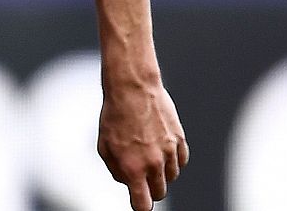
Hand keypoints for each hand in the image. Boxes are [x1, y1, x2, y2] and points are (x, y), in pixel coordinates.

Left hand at [98, 79, 188, 210]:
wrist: (132, 88)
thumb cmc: (115, 115)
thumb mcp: (104, 146)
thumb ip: (117, 170)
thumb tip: (128, 182)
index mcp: (133, 168)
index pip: (143, 205)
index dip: (140, 205)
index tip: (139, 200)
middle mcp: (154, 164)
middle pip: (159, 193)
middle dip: (150, 188)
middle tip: (141, 174)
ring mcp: (170, 152)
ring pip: (172, 177)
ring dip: (162, 172)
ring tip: (149, 153)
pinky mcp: (180, 140)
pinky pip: (181, 162)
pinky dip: (173, 160)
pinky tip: (161, 147)